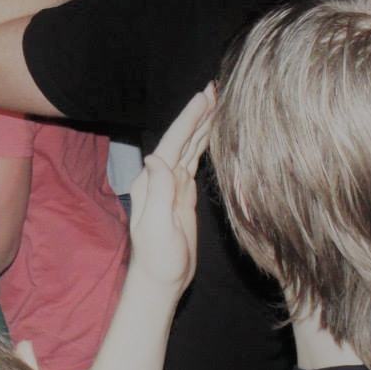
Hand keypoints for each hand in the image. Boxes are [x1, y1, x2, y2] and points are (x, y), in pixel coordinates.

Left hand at [127, 84, 215, 295]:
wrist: (159, 281)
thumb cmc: (157, 260)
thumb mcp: (156, 228)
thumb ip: (157, 194)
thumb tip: (156, 158)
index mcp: (152, 182)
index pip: (173, 143)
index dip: (189, 119)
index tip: (203, 97)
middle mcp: (160, 178)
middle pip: (182, 138)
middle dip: (198, 113)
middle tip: (215, 88)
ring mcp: (172, 185)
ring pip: (190, 147)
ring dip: (202, 124)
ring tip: (218, 102)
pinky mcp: (183, 194)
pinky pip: (195, 161)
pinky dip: (205, 143)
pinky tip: (213, 133)